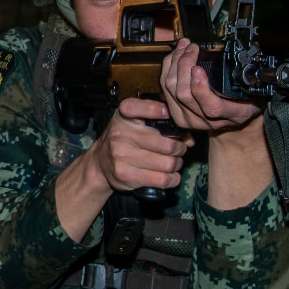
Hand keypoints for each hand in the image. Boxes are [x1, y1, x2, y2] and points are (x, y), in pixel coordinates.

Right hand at [55, 96, 190, 239]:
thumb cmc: (124, 140)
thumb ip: (160, 121)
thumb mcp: (134, 121)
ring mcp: (122, 156)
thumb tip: (189, 139)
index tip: (168, 115)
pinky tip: (169, 175)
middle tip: (177, 150)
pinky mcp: (126, 175)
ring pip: (168, 164)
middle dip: (179, 149)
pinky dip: (172, 179)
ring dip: (176, 165)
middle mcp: (120, 134)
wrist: (100, 163)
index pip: (145, 108)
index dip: (161, 111)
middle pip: (169, 145)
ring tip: (172, 162)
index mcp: (123, 116)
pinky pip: (162, 180)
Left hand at [159, 39, 273, 208]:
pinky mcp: (176, 114)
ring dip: (174, 63)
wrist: (235, 122)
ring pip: (171, 90)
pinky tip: (175, 56)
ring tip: (183, 47)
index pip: (211, 107)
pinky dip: (168, 69)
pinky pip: (165, 89)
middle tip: (191, 48)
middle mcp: (206, 121)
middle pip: (184, 94)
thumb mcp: (254, 93)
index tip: (198, 68)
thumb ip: (247, 83)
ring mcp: (188, 119)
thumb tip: (240, 62)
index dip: (201, 88)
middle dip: (184, 65)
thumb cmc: (246, 103)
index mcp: (230, 116)